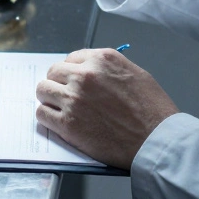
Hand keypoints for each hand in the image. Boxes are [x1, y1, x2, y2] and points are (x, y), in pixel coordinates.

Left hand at [35, 48, 178, 169]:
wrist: (157, 140)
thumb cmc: (153, 110)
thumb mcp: (135, 74)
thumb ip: (108, 69)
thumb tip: (91, 70)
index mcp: (102, 60)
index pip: (71, 58)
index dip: (71, 71)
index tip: (73, 80)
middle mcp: (84, 75)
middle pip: (53, 72)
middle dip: (58, 83)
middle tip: (66, 95)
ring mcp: (73, 99)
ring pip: (43, 90)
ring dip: (50, 98)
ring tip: (60, 108)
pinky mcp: (67, 124)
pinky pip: (42, 113)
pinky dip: (47, 116)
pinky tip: (58, 121)